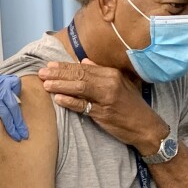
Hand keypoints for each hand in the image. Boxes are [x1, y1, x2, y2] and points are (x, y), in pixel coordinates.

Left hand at [38, 59, 167, 154]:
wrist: (145, 126)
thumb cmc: (131, 106)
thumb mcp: (120, 84)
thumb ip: (101, 71)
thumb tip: (84, 61)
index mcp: (112, 74)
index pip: (84, 67)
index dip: (65, 66)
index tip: (50, 65)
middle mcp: (109, 83)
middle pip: (79, 75)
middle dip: (58, 74)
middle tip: (42, 72)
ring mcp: (106, 98)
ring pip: (79, 88)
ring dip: (60, 85)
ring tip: (46, 84)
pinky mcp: (103, 114)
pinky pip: (83, 106)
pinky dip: (70, 102)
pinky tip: (58, 98)